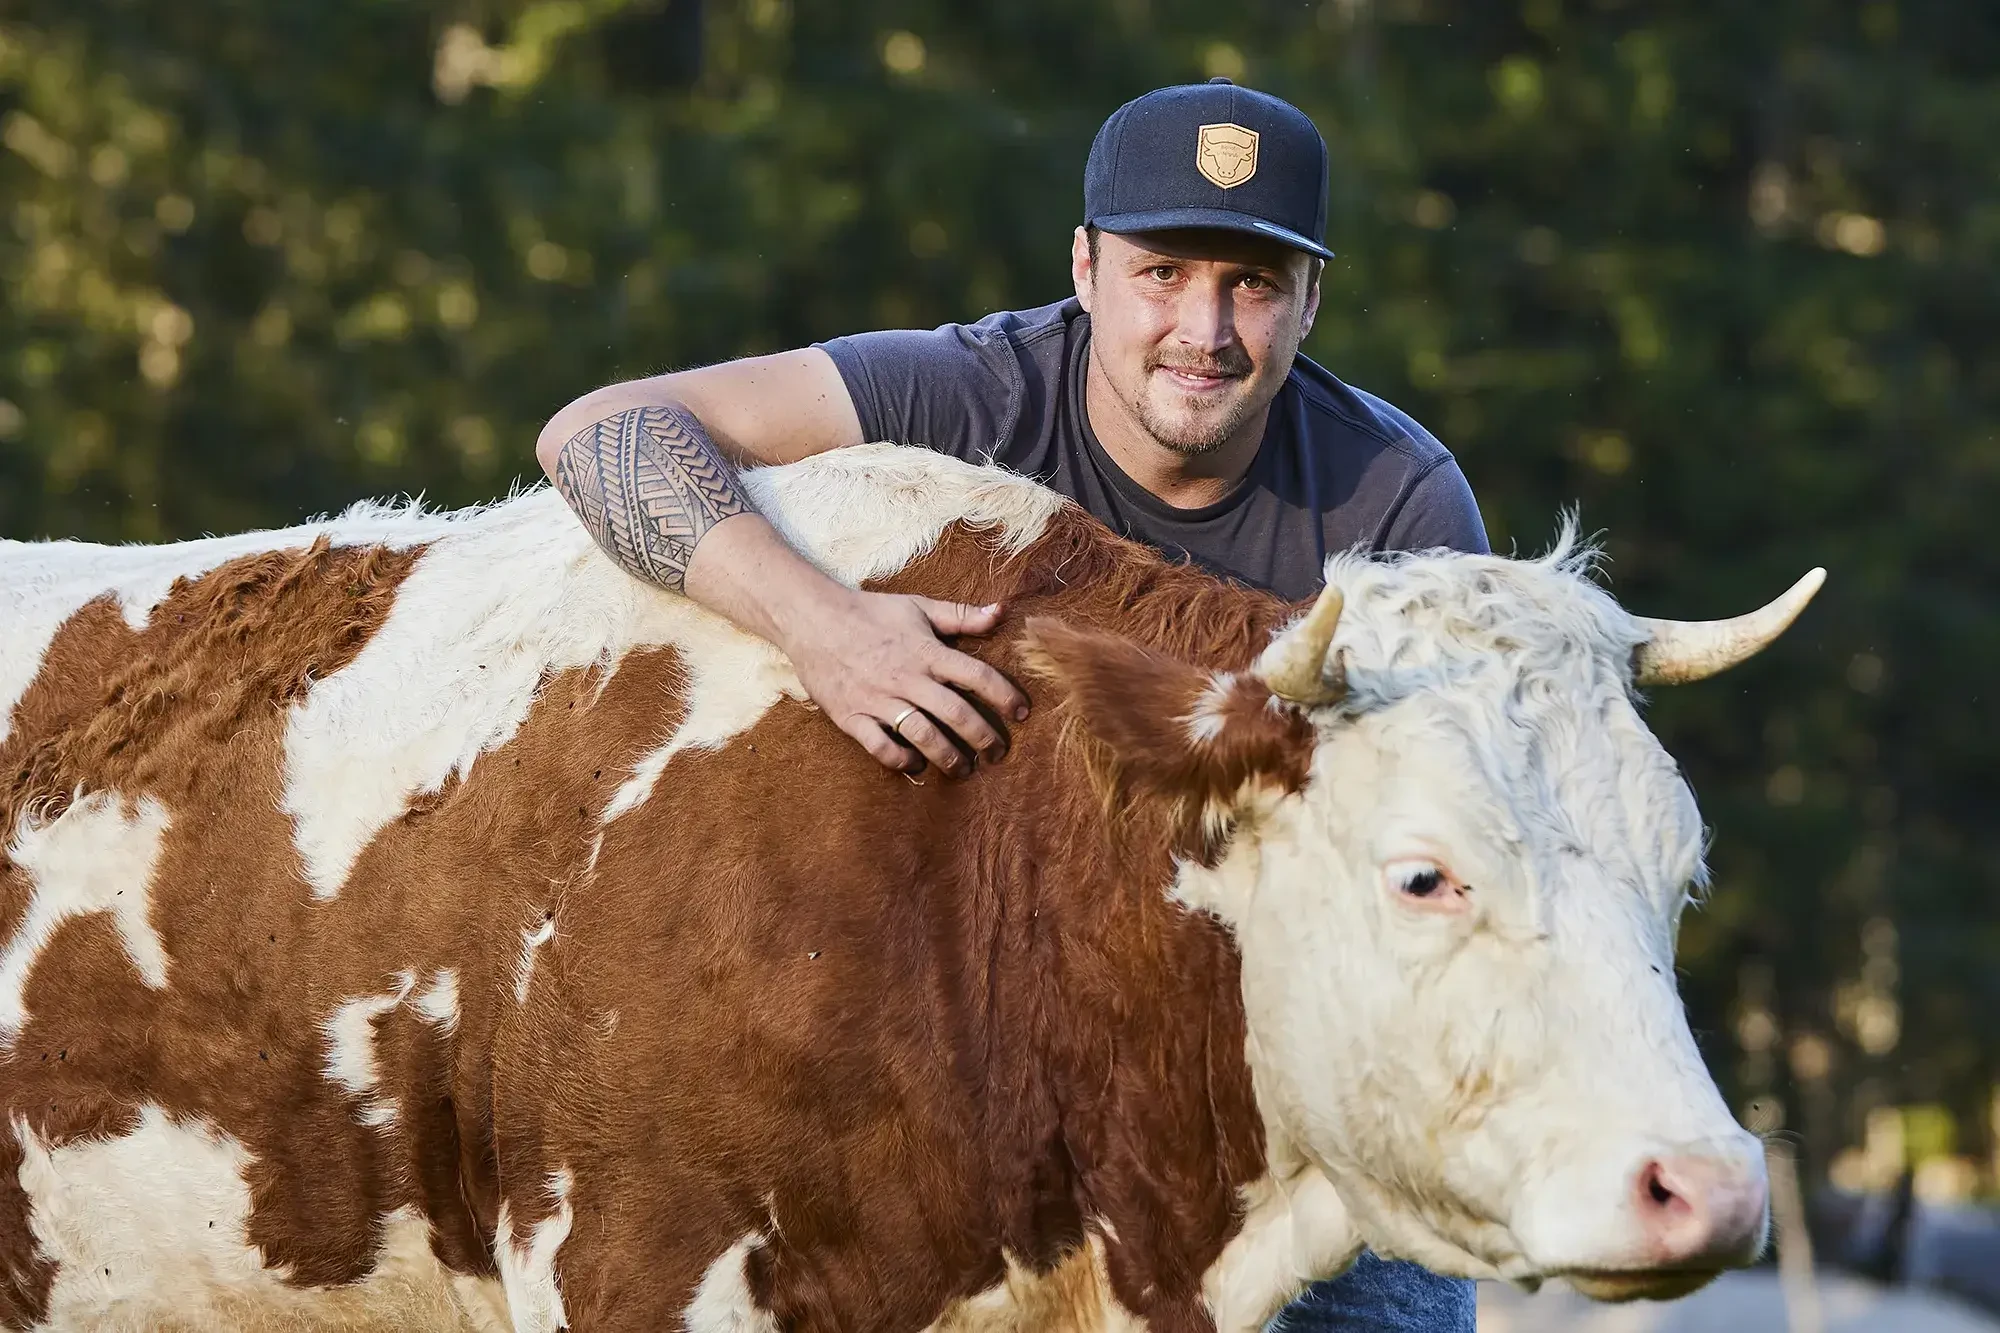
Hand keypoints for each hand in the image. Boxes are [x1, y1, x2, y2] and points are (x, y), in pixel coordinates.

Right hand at [776, 589, 1028, 776]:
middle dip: (984, 739)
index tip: (1022, 713)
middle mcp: (907, 678)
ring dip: (949, 758)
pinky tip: (915, 764)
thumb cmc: (869, 612)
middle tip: (997, 753)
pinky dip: (901, 760)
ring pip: (924, 736)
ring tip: (964, 769)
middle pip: (957, 714)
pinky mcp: (852, 716)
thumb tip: (1001, 611)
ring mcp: (879, 700)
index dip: (1006, 696)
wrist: (812, 619)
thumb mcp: (918, 607)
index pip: (978, 676)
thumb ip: (961, 615)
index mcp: (927, 651)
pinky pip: (881, 747)